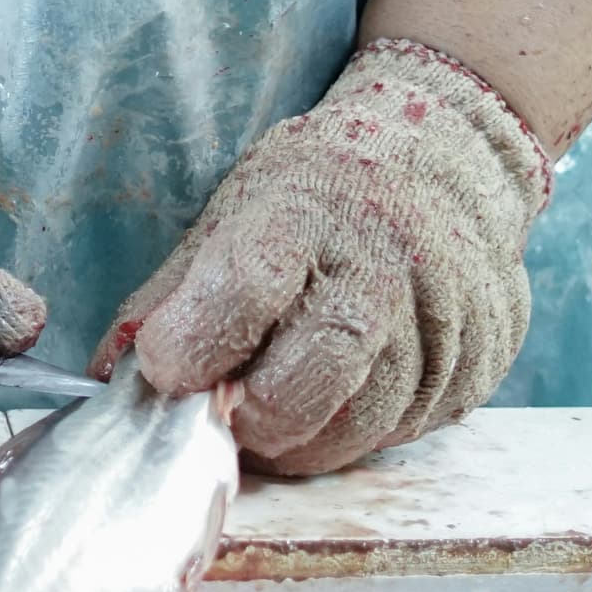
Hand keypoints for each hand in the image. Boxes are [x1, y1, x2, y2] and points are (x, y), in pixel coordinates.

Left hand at [101, 38, 546, 475]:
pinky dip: (357, 429)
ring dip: (300, 438)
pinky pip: (404, 432)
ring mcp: (448, 318)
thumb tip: (110, 375)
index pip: (247, 288)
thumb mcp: (235, 207)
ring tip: (280, 403)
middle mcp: (387, 263)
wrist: (450, 154)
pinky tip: (346, 389)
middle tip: (226, 411)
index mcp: (309, 210)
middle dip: (249, 419)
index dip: (194, 344)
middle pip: (308, 383)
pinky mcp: (481, 363)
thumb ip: (172, 294)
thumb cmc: (324, 187)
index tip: (165, 367)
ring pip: (356, 431)